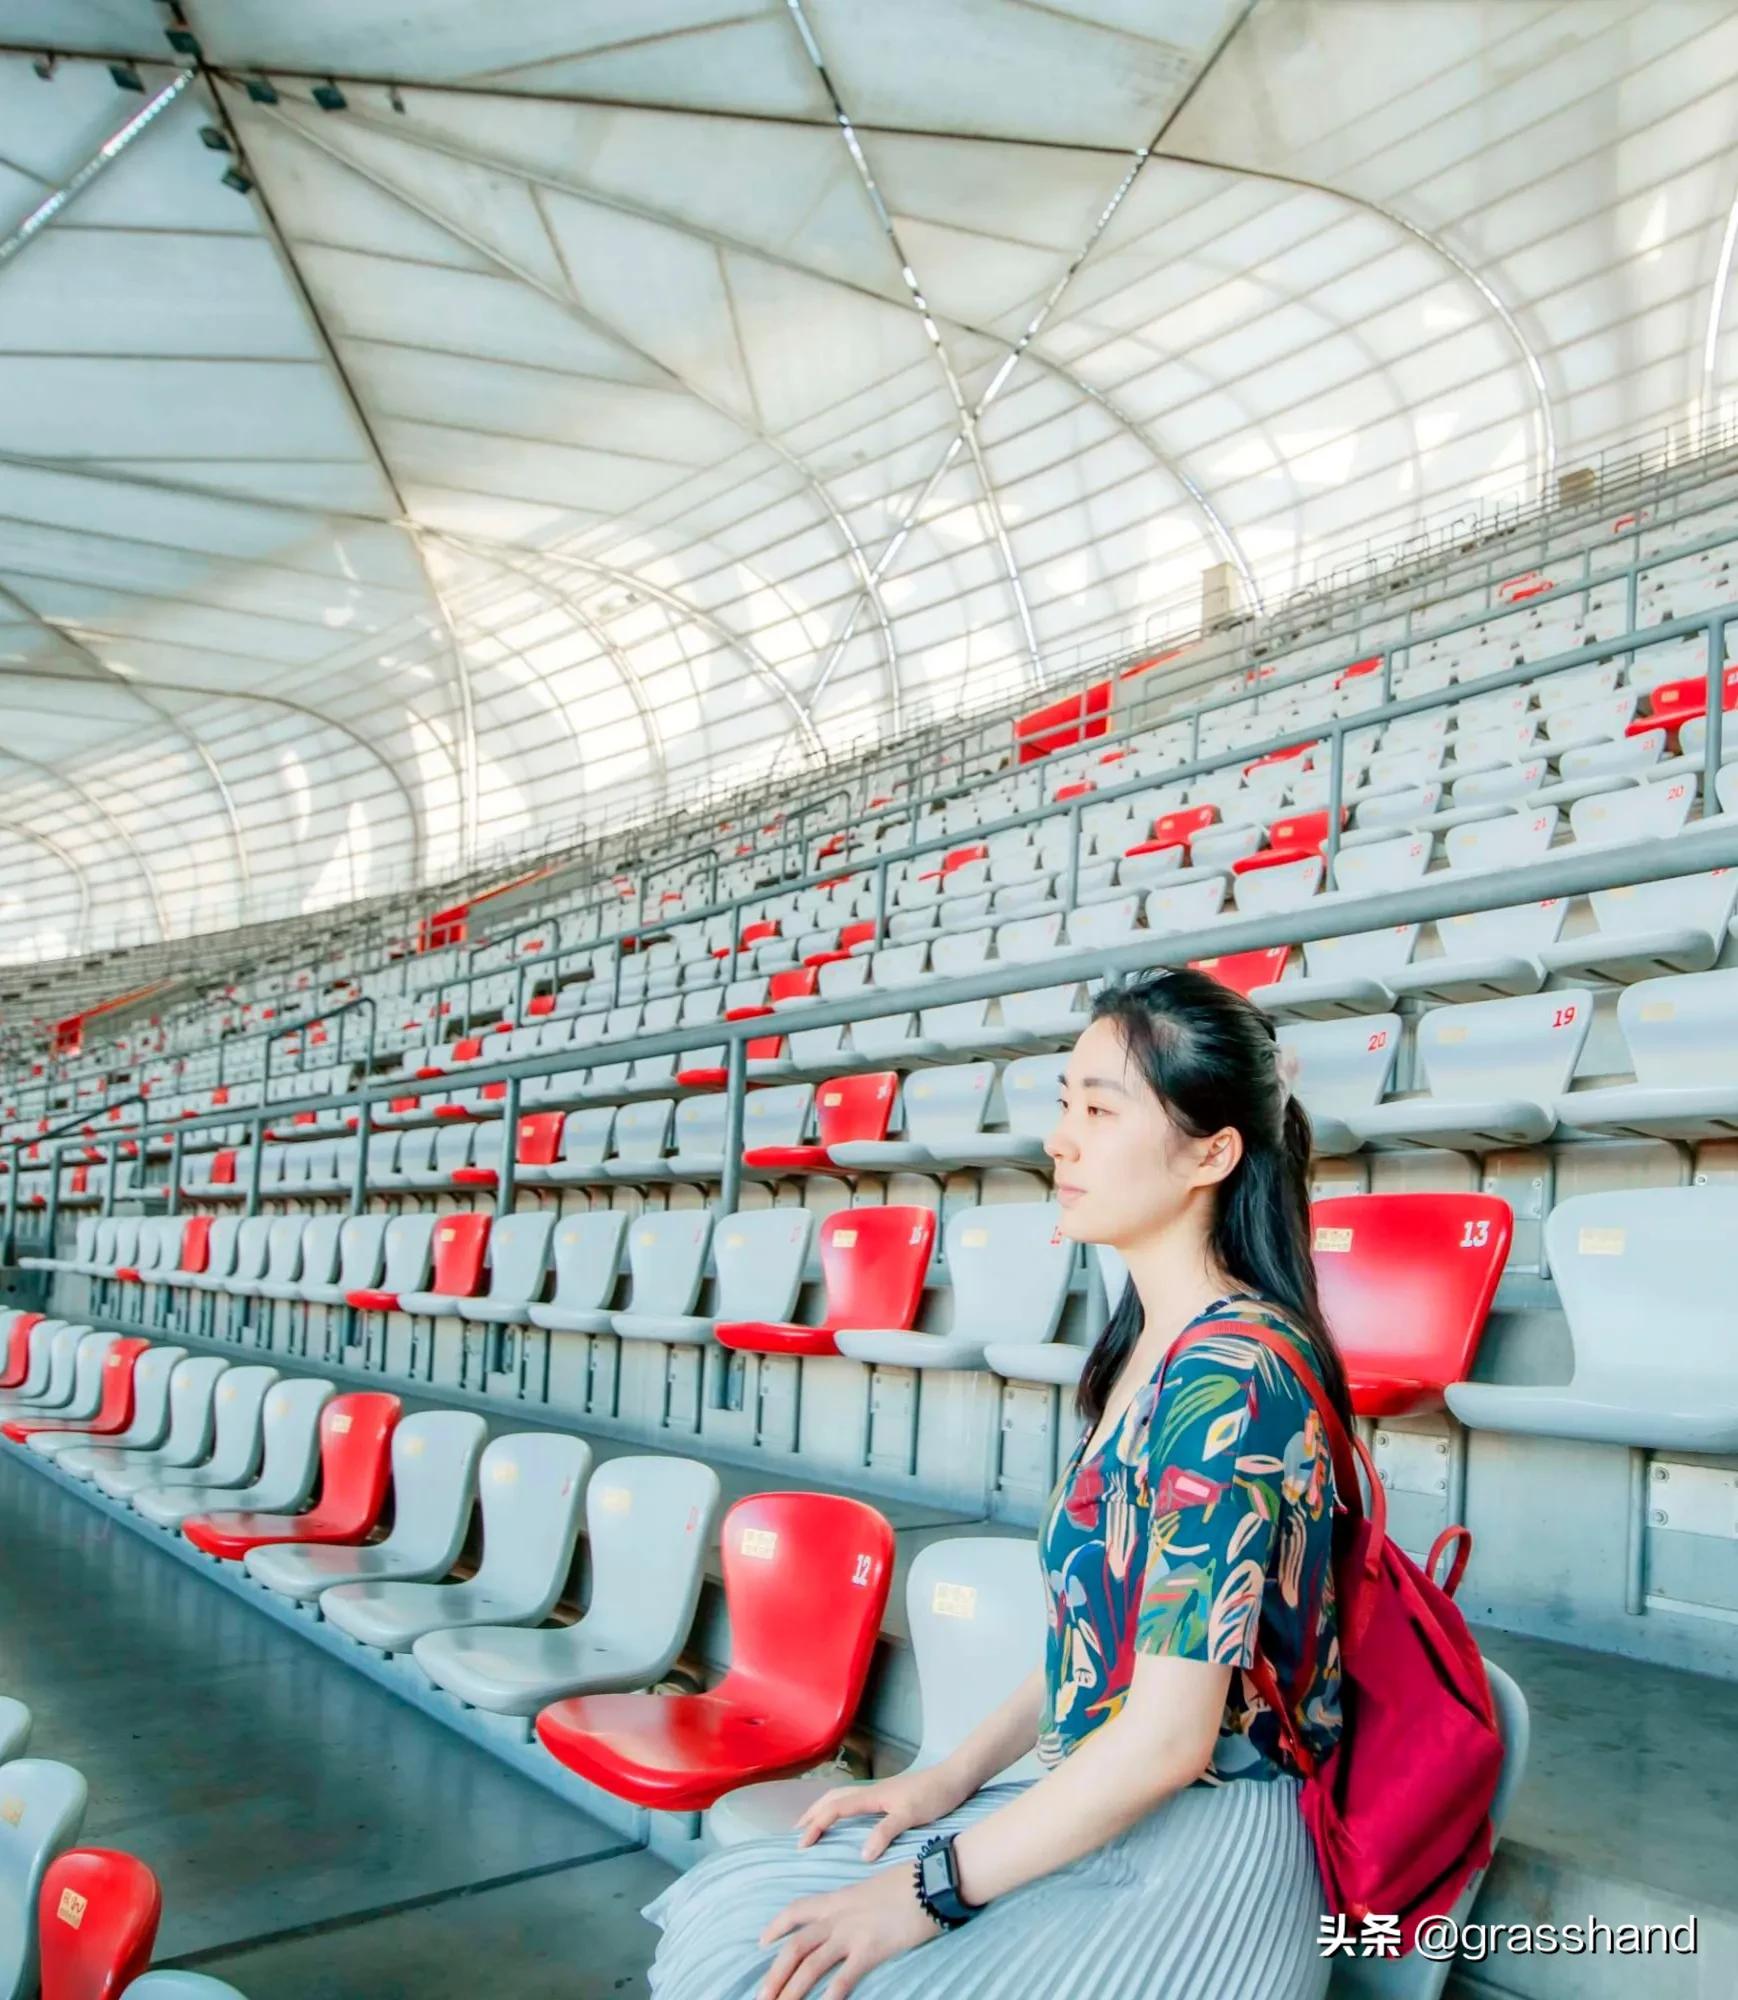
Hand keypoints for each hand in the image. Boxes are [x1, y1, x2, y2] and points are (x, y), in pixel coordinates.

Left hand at [756, 1860, 941, 1999]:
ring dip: (791, 1991)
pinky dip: (830, 1997)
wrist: (932, 1880)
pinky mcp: (871, 1949)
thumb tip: (854, 1918)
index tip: (762, 1942)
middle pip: (795, 1946)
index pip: (797, 1910)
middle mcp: (839, 1917)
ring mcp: (853, 1933)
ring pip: (810, 1965)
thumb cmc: (911, 1884)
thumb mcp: (874, 1890)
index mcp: (839, 1899)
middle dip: (775, 1975)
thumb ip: (857, 1905)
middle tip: (760, 1997)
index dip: (776, 1927)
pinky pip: (843, 1978)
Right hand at [794, 1763, 968, 1860]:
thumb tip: (862, 1855)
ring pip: (842, 1797)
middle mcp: (871, 1792)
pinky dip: (841, 1809)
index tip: (801, 1845)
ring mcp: (880, 1793)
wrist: (956, 1778)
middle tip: (796, 1832)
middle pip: (832, 1798)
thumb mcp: (911, 1815)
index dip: (816, 1826)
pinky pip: (854, 1801)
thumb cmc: (935, 1795)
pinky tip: (848, 1821)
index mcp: (872, 1796)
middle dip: (812, 1814)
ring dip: (824, 1809)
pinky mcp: (889, 1797)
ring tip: (813, 1823)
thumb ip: (886, 1832)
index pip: (835, 1809)